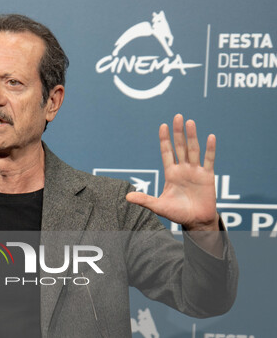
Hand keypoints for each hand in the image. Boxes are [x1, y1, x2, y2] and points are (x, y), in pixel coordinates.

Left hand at [125, 114, 218, 230]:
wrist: (196, 221)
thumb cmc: (177, 213)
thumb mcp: (159, 206)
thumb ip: (145, 200)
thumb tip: (127, 196)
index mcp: (171, 174)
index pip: (167, 152)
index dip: (165, 140)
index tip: (163, 126)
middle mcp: (183, 169)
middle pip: (180, 147)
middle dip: (178, 132)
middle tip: (177, 116)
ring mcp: (195, 171)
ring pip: (193, 150)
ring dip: (192, 136)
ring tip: (190, 122)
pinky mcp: (207, 176)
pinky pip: (209, 160)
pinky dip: (210, 149)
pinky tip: (210, 137)